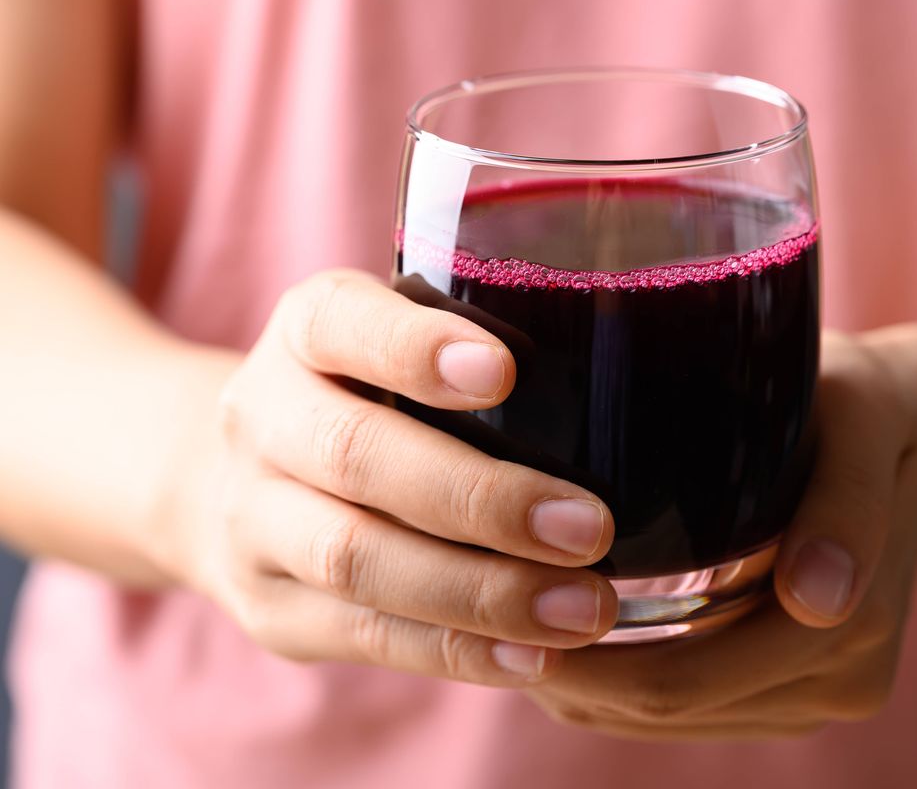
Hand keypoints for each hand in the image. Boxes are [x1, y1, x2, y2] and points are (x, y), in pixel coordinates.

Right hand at [162, 270, 619, 686]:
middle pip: (355, 456)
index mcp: (304, 332)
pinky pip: (365, 634)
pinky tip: (533, 655)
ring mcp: (252, 520)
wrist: (226, 480)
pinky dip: (456, 650)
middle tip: (588, 527)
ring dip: (480, 591)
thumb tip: (626, 377)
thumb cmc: (359, 396)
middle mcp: (262, 418)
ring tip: (582, 608)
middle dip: (480, 497)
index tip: (504, 370)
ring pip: (356, 559)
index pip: (342, 323)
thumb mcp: (387, 340)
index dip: (415, 349)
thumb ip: (469, 346)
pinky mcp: (271, 608)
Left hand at [525, 333, 916, 739]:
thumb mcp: (863, 423)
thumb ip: (848, 504)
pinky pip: (694, 709)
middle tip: (479, 614)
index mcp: (851, 625)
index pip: (686, 681)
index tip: (500, 612)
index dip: (586, 666)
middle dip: (569, 676)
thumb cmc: (872, 411)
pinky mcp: (799, 688)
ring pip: (671, 720)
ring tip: (507, 619)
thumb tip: (817, 601)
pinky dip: (624, 684)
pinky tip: (569, 633)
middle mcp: (840, 680)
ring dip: (588, 685)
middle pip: (667, 709)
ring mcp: (818, 692)